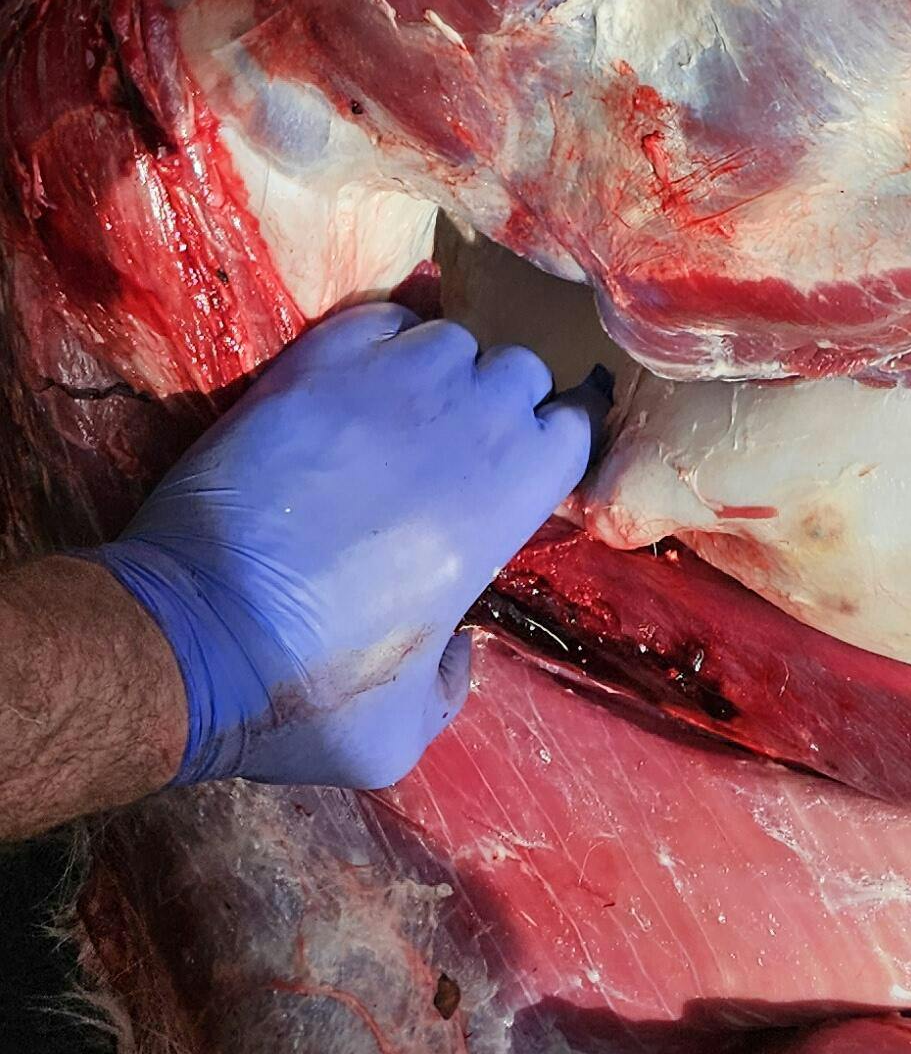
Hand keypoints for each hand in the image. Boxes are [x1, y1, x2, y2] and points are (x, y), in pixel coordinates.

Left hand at [98, 305, 593, 789]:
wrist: (192, 634)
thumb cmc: (303, 689)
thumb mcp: (402, 733)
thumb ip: (452, 684)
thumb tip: (458, 646)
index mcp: (505, 500)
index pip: (575, 426)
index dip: (553, 445)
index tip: (524, 470)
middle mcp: (464, 424)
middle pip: (519, 371)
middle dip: (502, 402)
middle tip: (457, 447)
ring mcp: (387, 383)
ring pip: (450, 339)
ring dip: (441, 370)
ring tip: (404, 412)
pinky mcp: (314, 365)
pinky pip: (377, 320)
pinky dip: (379, 342)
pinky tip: (355, 384)